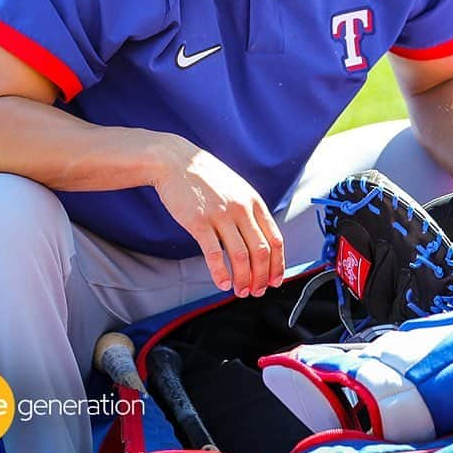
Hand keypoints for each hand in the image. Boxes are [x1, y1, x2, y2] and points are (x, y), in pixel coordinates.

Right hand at [152, 135, 284, 297]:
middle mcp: (241, 208)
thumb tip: (259, 238)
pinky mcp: (199, 222)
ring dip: (243, 279)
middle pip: (261, 251)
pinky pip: (213, 254)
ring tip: (241, 291)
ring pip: (240, 256)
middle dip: (262, 277)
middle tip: (257, 291)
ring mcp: (221, 215)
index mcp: (254, 201)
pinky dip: (220, 273)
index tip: (275, 280)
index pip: (275, 239)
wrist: (175, 161)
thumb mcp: (237, 188)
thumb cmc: (206, 177)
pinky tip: (222, 284)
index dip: (277, 264)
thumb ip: (249, 210)